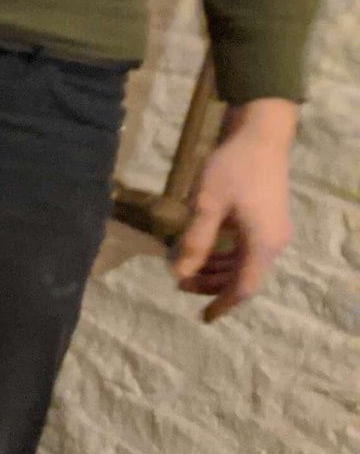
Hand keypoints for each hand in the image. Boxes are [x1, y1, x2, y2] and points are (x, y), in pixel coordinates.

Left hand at [172, 98, 296, 322]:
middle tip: (180, 281)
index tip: (203, 317)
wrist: (260, 136)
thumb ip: (196, 241)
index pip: (244, 288)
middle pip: (243, 278)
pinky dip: (226, 255)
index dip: (222, 304)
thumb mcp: (207, 205)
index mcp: (262, 244)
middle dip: (212, 285)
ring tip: (187, 268)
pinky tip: (205, 250)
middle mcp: (273, 243)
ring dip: (217, 270)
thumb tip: (180, 273)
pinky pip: (247, 250)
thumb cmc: (232, 169)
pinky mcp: (267, 221)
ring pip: (244, 264)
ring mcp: (272, 232)